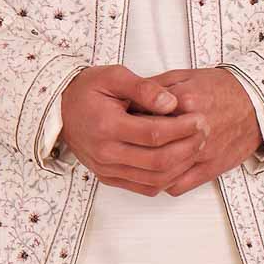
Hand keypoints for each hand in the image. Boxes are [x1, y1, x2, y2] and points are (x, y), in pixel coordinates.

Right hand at [58, 65, 211, 194]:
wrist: (60, 109)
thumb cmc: (88, 89)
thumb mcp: (114, 76)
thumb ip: (144, 88)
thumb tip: (172, 103)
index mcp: (106, 126)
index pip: (154, 135)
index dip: (182, 128)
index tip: (199, 118)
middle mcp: (105, 154)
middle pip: (158, 161)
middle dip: (187, 148)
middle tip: (203, 133)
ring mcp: (107, 169)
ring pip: (154, 179)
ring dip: (181, 166)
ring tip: (195, 146)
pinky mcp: (109, 178)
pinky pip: (145, 187)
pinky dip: (166, 178)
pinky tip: (179, 162)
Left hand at [129, 67, 263, 196]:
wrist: (256, 104)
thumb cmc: (220, 88)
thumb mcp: (185, 75)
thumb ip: (156, 86)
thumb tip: (129, 96)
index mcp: (185, 101)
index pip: (143, 115)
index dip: (126, 118)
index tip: (118, 119)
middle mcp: (193, 130)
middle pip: (150, 145)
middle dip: (132, 145)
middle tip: (122, 142)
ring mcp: (202, 153)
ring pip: (162, 171)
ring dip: (144, 169)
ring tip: (134, 160)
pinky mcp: (211, 169)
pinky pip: (179, 185)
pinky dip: (163, 183)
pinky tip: (154, 174)